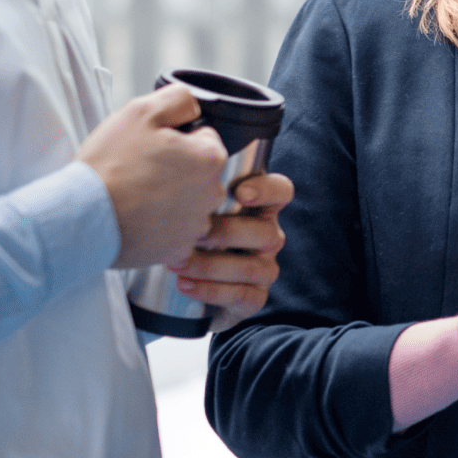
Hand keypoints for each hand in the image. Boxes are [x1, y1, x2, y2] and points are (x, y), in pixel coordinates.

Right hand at [79, 83, 226, 269]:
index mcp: (211, 158)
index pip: (205, 139)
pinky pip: (176, 232)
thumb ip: (179, 99)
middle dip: (178, 170)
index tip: (154, 148)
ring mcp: (196, 226)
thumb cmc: (110, 164)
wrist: (81, 217)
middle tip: (142, 171)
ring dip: (171, 199)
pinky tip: (139, 218)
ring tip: (138, 195)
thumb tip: (194, 106)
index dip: (178, 139)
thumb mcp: (142, 111)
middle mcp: (213, 194)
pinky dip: (161, 226)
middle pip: (200, 173)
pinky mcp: (179, 249)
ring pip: (189, 203)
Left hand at [178, 172, 293, 331]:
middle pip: (265, 232)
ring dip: (211, 265)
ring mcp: (265, 269)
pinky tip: (184, 284)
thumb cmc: (187, 235)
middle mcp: (268, 237)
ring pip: (251, 266)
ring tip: (176, 263)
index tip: (239, 192)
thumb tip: (178, 159)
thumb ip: (194, 186)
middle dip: (226, 233)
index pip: (281, 191)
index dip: (266, 190)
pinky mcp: (254, 298)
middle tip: (191, 233)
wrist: (181, 292)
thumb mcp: (192, 208)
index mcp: (260, 208)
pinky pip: (242, 295)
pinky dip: (211, 290)